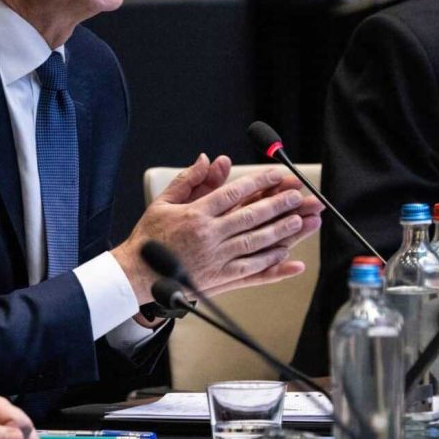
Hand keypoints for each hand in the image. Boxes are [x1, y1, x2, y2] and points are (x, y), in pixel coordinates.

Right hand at [112, 155, 323, 304]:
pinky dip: (273, 266)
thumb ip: (188, 180)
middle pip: (251, 217)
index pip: (234, 193)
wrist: (137, 276)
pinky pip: (253, 271)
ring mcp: (217, 259)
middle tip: (298, 195)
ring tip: (301, 221)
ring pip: (256, 243)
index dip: (258, 182)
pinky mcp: (221, 279)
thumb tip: (206, 159)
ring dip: (281, 231)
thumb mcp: (163, 202)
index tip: (276, 174)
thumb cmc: (150, 239)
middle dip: (278, 204)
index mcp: (196, 215)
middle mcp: (210, 237)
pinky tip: (290, 259)